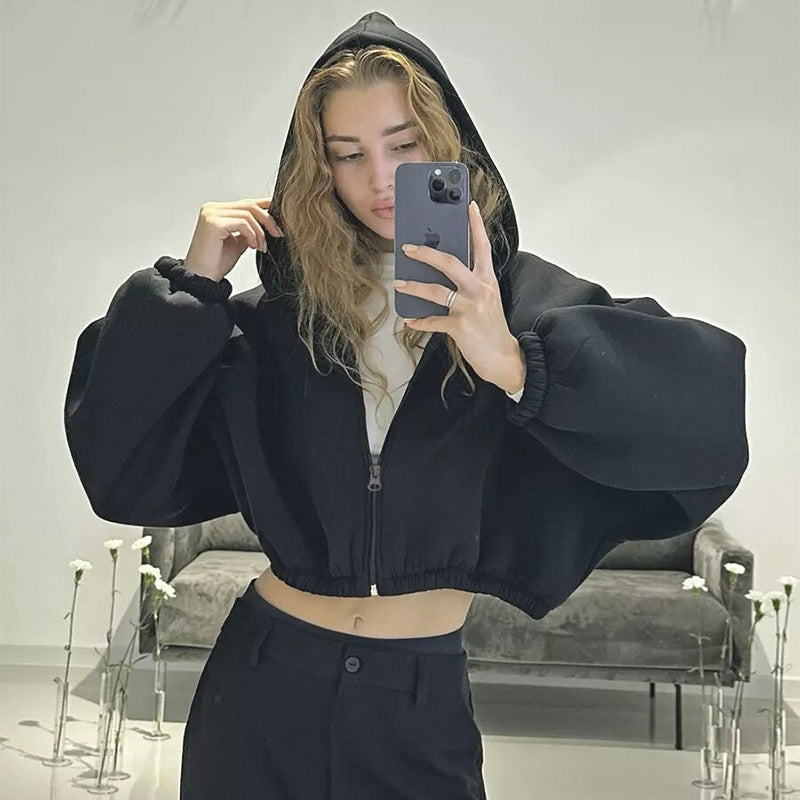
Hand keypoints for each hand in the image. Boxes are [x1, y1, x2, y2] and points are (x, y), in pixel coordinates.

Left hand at [396, 201, 524, 392]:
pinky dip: (420, 321)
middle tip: (409, 248)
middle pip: (450, 263)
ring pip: (436, 291)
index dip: (475, 224)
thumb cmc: (492, 328)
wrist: (504, 358)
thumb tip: (443, 274)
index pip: (482, 246)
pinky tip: (410, 320)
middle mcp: (480, 290)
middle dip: (426, 254)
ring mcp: (470, 307)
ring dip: (414, 287)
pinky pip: (434, 321)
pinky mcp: (461, 326)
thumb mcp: (486, 300)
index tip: (468, 206)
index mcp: (487, 280)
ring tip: (400, 284)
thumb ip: (470, 284)